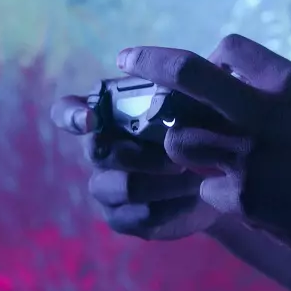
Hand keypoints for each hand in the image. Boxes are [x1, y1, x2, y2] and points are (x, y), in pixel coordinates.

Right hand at [50, 94, 222, 240]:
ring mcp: (107, 185)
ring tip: (194, 175)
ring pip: (122, 186)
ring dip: (162, 182)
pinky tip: (194, 197)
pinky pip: (137, 216)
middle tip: (180, 154)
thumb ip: (182, 85)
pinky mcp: (123, 217)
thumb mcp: (196, 98)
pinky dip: (170, 207)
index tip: (90, 118)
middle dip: (142, 154)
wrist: (222, 174)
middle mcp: (99, 148)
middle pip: (99, 151)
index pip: (67, 111)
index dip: (72, 115)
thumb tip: (187, 72)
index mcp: (106, 112)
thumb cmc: (202, 124)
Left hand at [117, 34, 290, 261]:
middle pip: (188, 74)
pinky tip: (244, 198)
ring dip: (179, 143)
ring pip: (179, 137)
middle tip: (126, 56)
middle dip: (151, 61)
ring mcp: (251, 158)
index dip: (212, 58)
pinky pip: (205, 187)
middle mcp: (266, 114)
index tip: (203, 70)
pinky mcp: (245, 199)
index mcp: (290, 84)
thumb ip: (284, 90)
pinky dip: (215, 192)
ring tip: (195, 151)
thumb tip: (242, 73)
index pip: (230, 47)